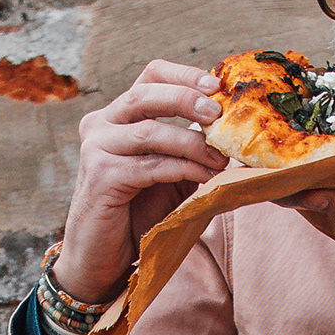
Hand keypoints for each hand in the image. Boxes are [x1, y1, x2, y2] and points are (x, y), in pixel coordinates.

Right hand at [55, 59, 228, 306]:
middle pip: (146, 93)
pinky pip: (149, 165)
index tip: (216, 85)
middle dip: (187, 98)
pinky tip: (204, 178)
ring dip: (191, 144)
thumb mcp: (172, 175)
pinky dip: (182, 169)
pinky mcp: (101, 177)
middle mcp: (101, 124)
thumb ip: (193, 152)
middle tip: (218, 113)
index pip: (150, 76)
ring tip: (219, 158)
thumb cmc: (138, 215)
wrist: (102, 258)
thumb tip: (237, 138)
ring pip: (150, 131)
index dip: (184, 75)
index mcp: (118, 115)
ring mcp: (97, 148)